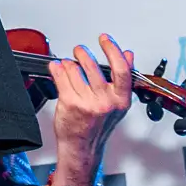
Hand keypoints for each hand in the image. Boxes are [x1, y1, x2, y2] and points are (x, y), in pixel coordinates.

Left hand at [46, 33, 133, 185]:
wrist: (83, 146)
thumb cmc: (98, 125)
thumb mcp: (117, 103)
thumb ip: (122, 79)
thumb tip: (128, 55)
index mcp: (121, 99)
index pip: (121, 69)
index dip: (113, 50)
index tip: (105, 39)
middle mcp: (105, 101)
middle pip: (92, 65)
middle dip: (82, 53)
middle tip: (80, 51)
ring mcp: (87, 102)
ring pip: (74, 68)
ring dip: (69, 64)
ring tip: (69, 67)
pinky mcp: (70, 103)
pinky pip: (60, 75)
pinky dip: (57, 68)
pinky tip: (57, 68)